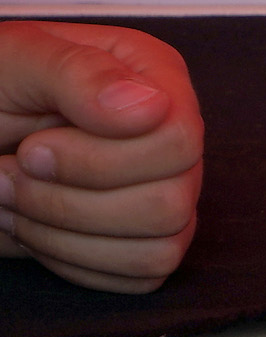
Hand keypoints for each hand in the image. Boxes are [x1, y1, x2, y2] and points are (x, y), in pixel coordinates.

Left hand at [0, 22, 202, 292]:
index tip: (34, 145)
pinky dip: (73, 260)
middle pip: (170, 203)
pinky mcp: (146, 239)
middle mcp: (169, 138)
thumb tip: (149, 107)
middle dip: (70, 200)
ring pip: (157, 248)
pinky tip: (37, 226)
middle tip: (16, 171)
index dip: (101, 159)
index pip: (178, 141)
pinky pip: (140, 275)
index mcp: (154, 80)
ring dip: (64, 233)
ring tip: (16, 198)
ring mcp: (166, 191)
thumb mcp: (15, 61)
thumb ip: (80, 72)